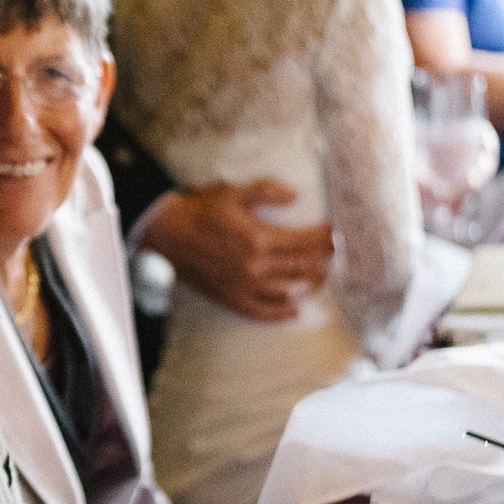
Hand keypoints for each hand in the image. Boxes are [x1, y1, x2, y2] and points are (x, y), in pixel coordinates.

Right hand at [137, 181, 333, 321]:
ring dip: (311, 284)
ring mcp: (244, 286)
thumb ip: (266, 191)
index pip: (307, 242)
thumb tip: (294, 196)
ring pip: (290, 292)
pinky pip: (264, 312)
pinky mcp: (232, 299)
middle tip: (337, 254)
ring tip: (321, 276)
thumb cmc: (199, 211)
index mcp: (259, 238)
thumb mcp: (232, 191)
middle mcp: (256, 267)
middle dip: (326, 259)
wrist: (166, 234)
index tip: (337, 233)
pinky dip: (283, 312)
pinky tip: (294, 308)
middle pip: (304, 267)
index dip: (327, 238)